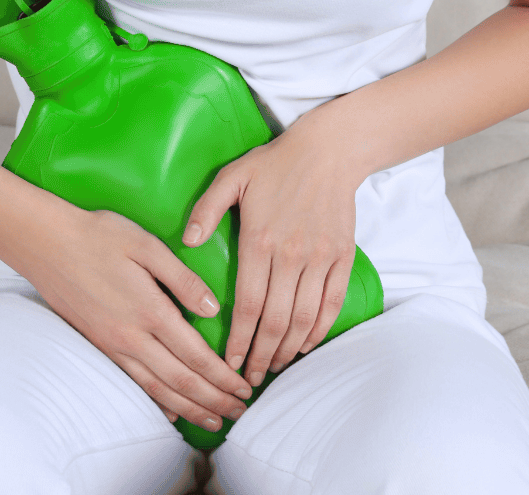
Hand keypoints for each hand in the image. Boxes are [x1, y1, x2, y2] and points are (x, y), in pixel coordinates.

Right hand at [13, 205, 254, 431]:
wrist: (45, 243)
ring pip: (158, 389)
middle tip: (240, 413)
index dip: (223, 376)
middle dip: (214, 400)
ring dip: (189, 409)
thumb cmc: (98, 236)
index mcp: (150, 310)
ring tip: (214, 421)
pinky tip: (170, 412)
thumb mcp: (146, 244)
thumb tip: (213, 308)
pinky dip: (156, 402)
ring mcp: (113, 345)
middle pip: (181, 381)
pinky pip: (133, 383)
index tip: (244, 387)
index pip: (196, 355)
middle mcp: (132, 337)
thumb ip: (182, 278)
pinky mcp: (99, 346)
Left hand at [180, 125, 360, 388]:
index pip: (248, 305)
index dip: (239, 340)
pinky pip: (331, 304)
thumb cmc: (275, 163)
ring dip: (288, 349)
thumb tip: (187, 242)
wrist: (329, 151)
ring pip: (304, 318)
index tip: (229, 362)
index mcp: (260, 240)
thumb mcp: (232, 176)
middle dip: (262, 356)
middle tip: (250, 377)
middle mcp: (291, 255)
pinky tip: (305, 345)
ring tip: (274, 366)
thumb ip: (205, 208)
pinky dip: (319, 331)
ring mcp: (319, 258)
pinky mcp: (341, 257)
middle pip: (276, 321)